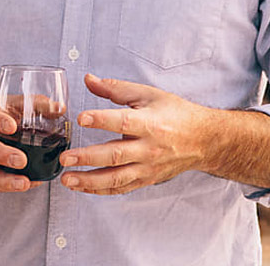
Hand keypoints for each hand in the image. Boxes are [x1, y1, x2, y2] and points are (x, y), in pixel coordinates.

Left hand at [58, 74, 209, 195]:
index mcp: (150, 124)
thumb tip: (89, 79)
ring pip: (116, 179)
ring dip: (89, 181)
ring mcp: (148, 168)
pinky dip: (100, 190)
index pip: (123, 122)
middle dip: (87, 158)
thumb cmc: (176, 114)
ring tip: (67, 179)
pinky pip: (121, 188)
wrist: (204, 140)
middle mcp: (149, 149)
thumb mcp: (148, 95)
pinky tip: (82, 187)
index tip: (80, 118)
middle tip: (65, 158)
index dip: (101, 120)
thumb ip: (116, 88)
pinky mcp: (146, 180)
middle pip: (115, 155)